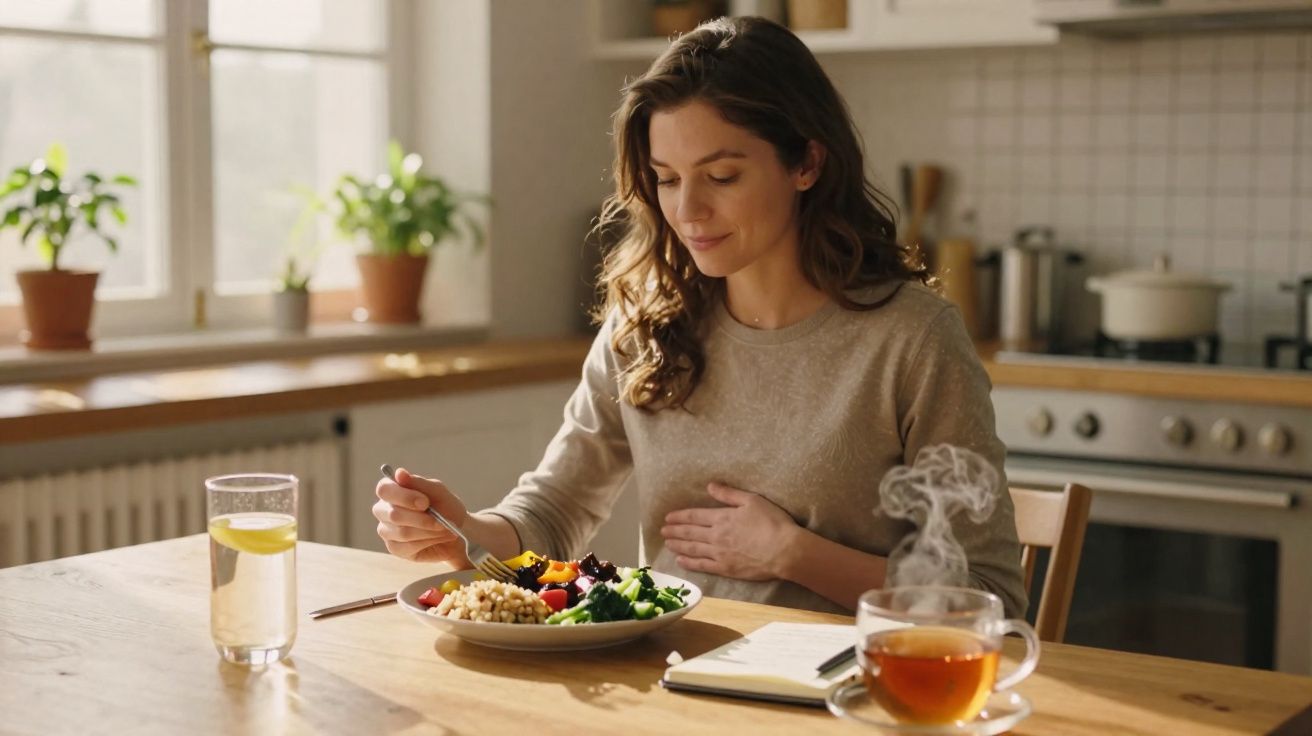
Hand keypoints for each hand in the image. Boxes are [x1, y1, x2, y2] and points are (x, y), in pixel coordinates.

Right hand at [372, 467, 470, 564]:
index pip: (384, 490)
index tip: (425, 502)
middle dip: (422, 519)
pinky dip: (428, 541)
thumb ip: (418, 483)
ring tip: (445, 529)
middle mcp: (384, 510)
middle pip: (393, 514)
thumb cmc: (446, 507)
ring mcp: (387, 530)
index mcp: (392, 491)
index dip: (404, 497)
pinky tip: (438, 537)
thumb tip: (399, 473)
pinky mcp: (395, 548)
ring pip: (403, 532)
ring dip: (429, 531)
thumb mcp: (437, 491)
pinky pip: (408, 546)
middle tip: (441, 521)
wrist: (458, 531)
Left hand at [661, 482, 799, 580]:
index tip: (668, 517)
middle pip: (690, 533)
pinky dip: (689, 563)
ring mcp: (720, 554)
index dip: (680, 517)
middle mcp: (716, 535)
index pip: (695, 516)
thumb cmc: (772, 522)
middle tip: (662, 531)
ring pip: (693, 549)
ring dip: (678, 545)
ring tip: (667, 543)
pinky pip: (702, 565)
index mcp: (722, 517)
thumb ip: (729, 494)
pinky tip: (680, 561)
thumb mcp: (752, 500)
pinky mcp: (726, 569)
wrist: (784, 550)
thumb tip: (710, 486)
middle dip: (674, 531)